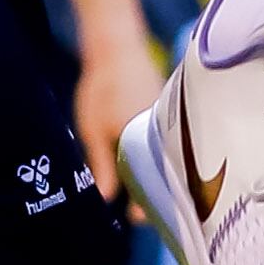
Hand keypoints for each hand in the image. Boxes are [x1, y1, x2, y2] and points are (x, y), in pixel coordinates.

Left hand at [69, 13, 162, 205]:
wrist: (115, 44)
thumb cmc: (101, 86)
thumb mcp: (93, 130)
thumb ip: (103, 166)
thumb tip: (105, 199)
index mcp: (149, 139)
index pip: (156, 184)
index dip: (147, 205)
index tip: (137, 220)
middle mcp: (166, 132)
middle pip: (168, 174)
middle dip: (156, 194)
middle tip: (139, 213)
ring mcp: (170, 122)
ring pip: (169, 158)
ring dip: (158, 175)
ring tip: (142, 193)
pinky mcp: (169, 113)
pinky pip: (168, 143)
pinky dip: (159, 156)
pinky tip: (146, 164)